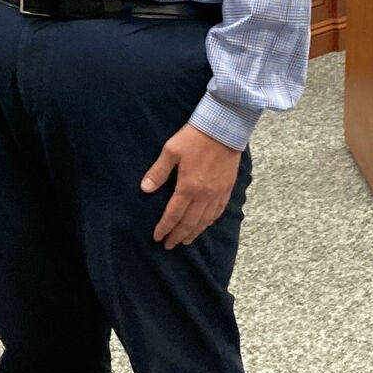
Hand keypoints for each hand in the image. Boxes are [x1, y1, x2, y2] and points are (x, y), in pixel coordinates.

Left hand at [141, 124, 242, 249]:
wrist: (225, 127)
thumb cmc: (195, 137)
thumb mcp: (171, 150)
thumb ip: (158, 172)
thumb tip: (145, 189)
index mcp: (188, 187)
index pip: (173, 215)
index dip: (164, 228)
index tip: (157, 237)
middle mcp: (204, 195)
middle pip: (189, 223)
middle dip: (177, 236)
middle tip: (169, 245)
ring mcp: (217, 194)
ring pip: (204, 221)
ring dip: (193, 233)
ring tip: (185, 241)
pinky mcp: (227, 189)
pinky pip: (218, 212)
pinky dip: (209, 222)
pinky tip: (204, 225)